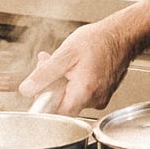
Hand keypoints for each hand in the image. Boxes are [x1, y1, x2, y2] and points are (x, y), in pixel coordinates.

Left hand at [18, 20, 138, 115]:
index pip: (56, 113)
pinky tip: (74, 66)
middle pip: (62, 104)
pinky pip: (81, 93)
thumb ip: (44, 74)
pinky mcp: (102, 94)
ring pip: (71, 97)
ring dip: (61, 81)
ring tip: (64, 61)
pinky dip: (73, 81)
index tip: (40, 85)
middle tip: (47, 64)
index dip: (44, 100)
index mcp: (84, 92)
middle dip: (50, 85)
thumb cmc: (98, 41)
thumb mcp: (65, 54)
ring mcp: (100, 98)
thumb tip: (27, 89)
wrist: (122, 35)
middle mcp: (94, 100)